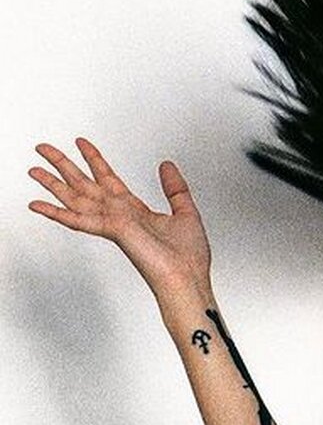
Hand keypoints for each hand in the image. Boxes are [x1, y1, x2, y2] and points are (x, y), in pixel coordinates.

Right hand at [27, 137, 212, 299]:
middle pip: (86, 185)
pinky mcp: (113, 230)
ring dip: (53, 183)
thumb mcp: (186, 212)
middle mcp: (121, 216)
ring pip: (76, 198)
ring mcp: (114, 223)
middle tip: (44, 148)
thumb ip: (175, 187)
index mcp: (136, 212)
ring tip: (33, 169)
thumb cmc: (188, 259)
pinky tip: (38, 204)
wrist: (187, 280)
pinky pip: (79, 220)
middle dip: (64, 165)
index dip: (94, 161)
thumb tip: (166, 165)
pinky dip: (56, 212)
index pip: (109, 180)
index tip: (82, 144)